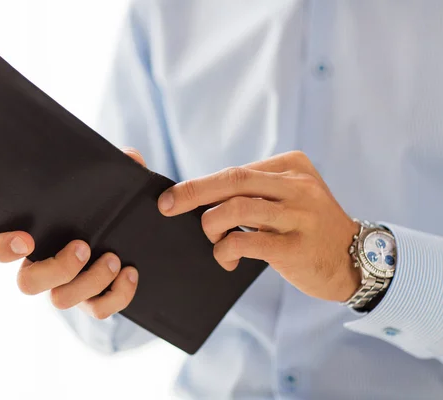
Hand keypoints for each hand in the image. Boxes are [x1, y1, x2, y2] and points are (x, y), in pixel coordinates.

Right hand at [0, 147, 144, 318]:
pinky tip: (130, 272)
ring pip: (61, 300)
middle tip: (83, 246)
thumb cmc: (102, 203)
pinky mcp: (91, 300)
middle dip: (56, 268)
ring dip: (89, 281)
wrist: (126, 231)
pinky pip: (97, 310)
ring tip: (114, 258)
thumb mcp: (106, 182)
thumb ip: (114, 167)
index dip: (1, 248)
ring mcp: (65, 287)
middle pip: (27, 284)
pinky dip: (116, 296)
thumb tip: (128, 157)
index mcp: (28, 236)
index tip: (25, 238)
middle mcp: (40, 267)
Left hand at [157, 151, 360, 301]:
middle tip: (167, 206)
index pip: (236, 171)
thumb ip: (255, 192)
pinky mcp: (298, 246)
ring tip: (213, 241)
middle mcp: (298, 186)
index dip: (201, 185)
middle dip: (193, 193)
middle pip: (233, 181)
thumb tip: (200, 197)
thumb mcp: (290, 196)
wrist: (356, 259)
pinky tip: (227, 260)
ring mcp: (301, 215)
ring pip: (237, 209)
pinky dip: (226, 250)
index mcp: (292, 166)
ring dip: (212, 226)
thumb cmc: (309, 228)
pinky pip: (248, 242)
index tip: (173, 196)